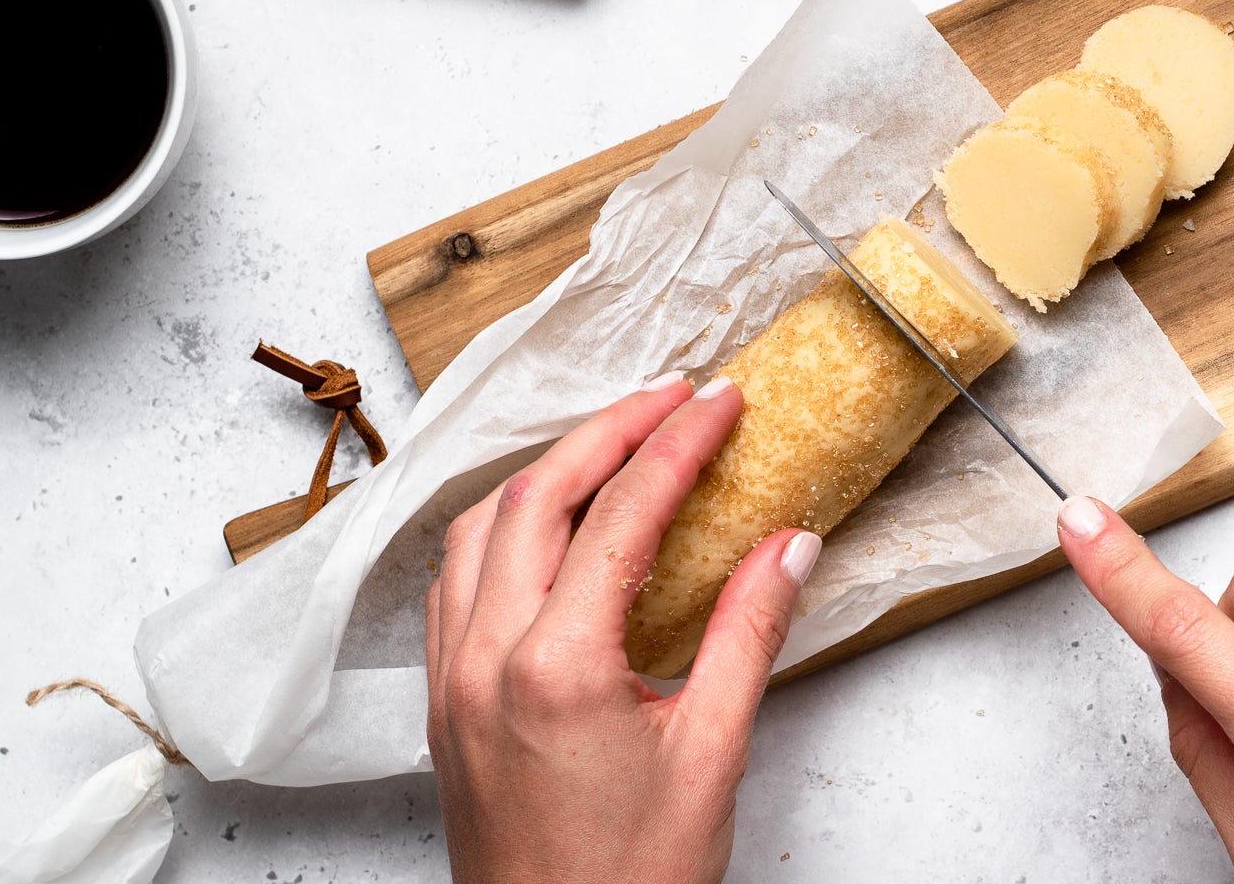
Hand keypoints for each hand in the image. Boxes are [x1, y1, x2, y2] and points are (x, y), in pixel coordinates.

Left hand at [425, 374, 820, 883]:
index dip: (678, 444)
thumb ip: (748, 635)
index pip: (622, 514)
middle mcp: (486, 659)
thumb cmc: (631, 882)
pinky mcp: (444, 706)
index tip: (722, 402)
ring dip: (547, 473)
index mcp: (556, 666)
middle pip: (537, 496)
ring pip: (480, 529)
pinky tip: (546, 530)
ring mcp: (452, 681)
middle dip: (608, 431)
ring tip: (614, 446)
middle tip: (672, 397)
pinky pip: (455, 582)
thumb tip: (789, 546)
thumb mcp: (713, 754)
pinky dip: (502, 530)